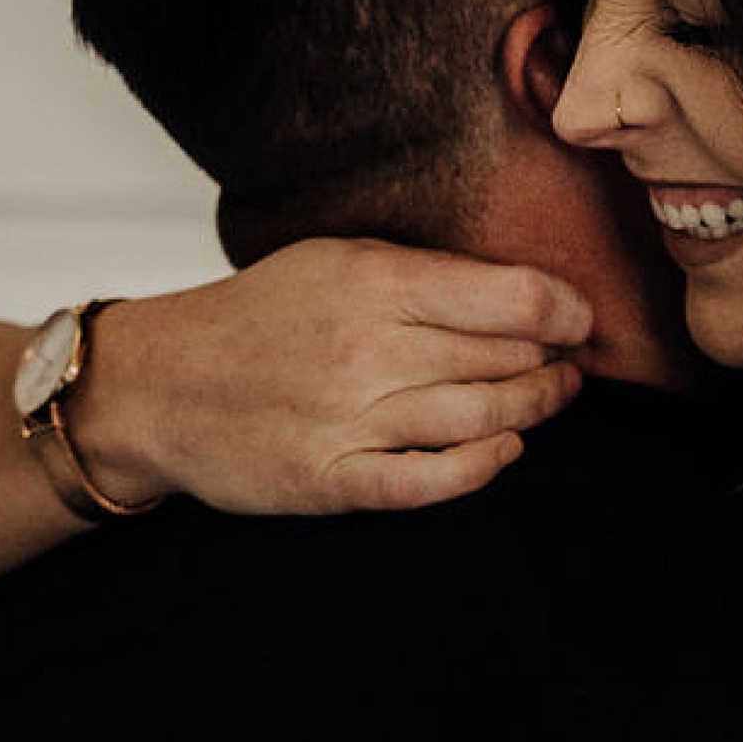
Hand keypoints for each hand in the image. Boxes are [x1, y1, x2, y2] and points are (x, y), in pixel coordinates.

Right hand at [80, 242, 593, 516]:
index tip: (579, 322)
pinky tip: (504, 451)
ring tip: (550, 399)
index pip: (512, 297)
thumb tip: (522, 294)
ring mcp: (349, 419)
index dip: (566, 313)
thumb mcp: (337, 260)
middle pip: (506, 360)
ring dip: (532, 410)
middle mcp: (367, 349)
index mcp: (373, 281)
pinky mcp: (331, 479)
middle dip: (553, 363)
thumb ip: (423, 274)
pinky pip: (430, 480)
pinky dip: (481, 467)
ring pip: (482, 417)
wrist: (163, 383)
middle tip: (569, 364)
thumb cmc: (258, 318)